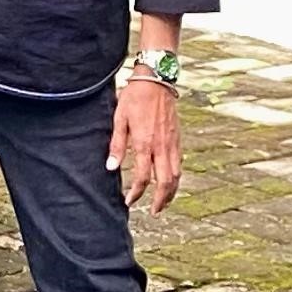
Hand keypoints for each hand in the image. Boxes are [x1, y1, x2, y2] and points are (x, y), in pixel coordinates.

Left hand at [110, 76, 180, 210]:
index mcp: (145, 143)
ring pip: (177, 175)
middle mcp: (162, 146)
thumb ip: (116, 144)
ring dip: (171, 192)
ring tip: (164, 203)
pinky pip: (179, 164)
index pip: (142, 177)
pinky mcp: (178, 138)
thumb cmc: (134, 97)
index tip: (129, 201)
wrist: (157, 79)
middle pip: (166, 182)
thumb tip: (111, 168)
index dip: (136, 193)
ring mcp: (172, 142)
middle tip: (154, 212)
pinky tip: (170, 182)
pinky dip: (176, 177)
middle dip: (161, 200)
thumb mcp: (119, 118)